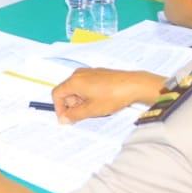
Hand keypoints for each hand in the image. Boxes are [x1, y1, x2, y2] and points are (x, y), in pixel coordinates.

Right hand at [52, 68, 166, 123]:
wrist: (134, 85)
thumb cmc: (113, 95)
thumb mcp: (91, 110)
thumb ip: (74, 115)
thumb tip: (63, 119)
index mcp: (74, 81)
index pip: (57, 94)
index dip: (59, 108)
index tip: (67, 118)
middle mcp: (79, 74)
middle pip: (67, 91)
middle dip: (72, 105)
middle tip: (84, 115)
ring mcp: (89, 73)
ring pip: (77, 89)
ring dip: (82, 101)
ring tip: (95, 109)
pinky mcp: (98, 74)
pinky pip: (87, 85)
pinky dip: (89, 95)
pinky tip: (101, 102)